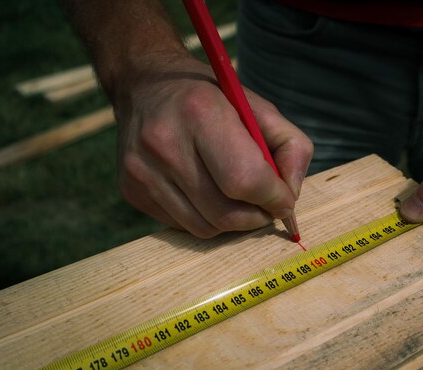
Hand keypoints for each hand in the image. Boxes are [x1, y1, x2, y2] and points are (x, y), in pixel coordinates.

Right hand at [113, 54, 312, 237]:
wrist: (145, 87)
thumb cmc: (211, 98)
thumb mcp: (259, 107)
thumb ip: (290, 147)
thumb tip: (291, 195)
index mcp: (200, 112)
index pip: (245, 179)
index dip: (274, 198)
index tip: (285, 200)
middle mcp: (164, 144)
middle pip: (226, 213)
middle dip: (257, 217)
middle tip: (267, 206)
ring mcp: (142, 171)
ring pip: (206, 228)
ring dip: (234, 223)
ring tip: (240, 198)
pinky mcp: (131, 191)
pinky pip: (183, 227)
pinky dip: (207, 219)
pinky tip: (208, 194)